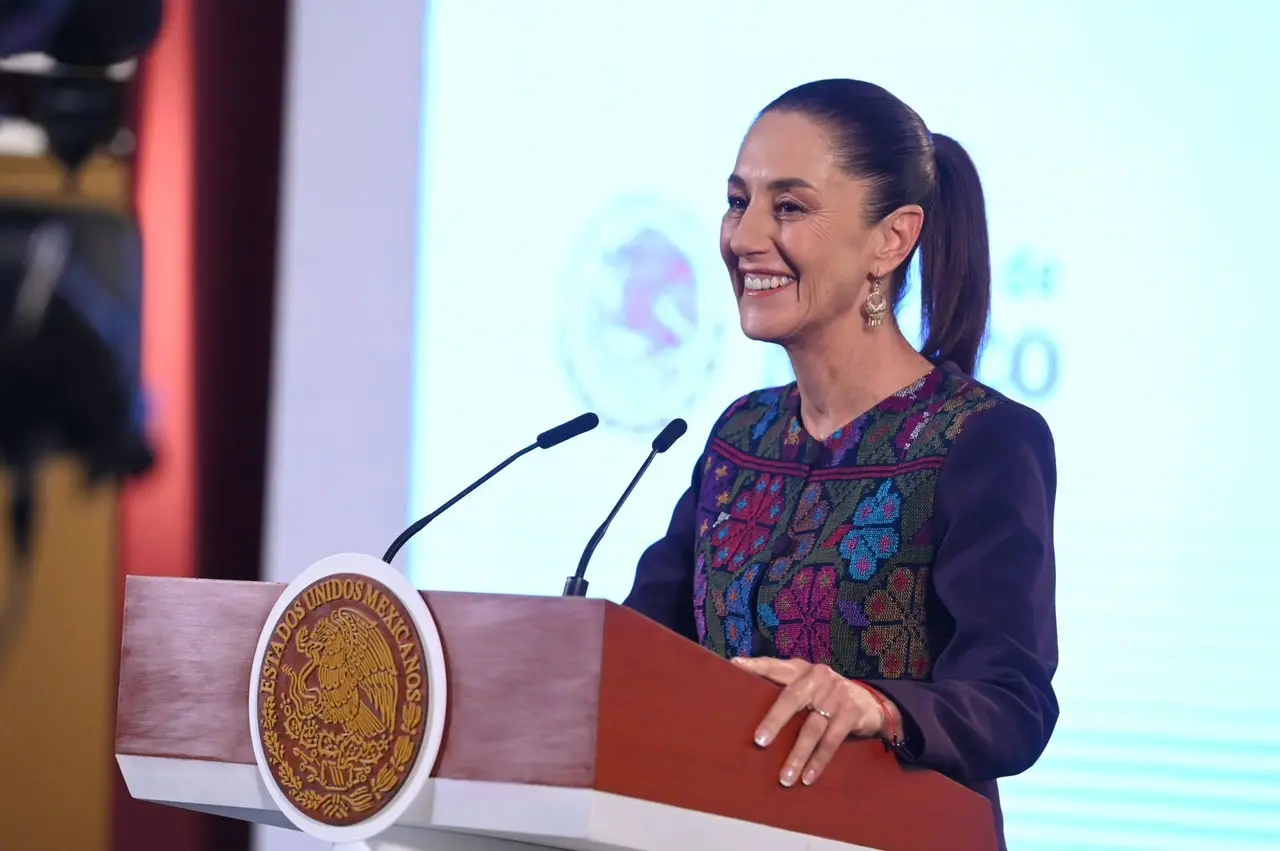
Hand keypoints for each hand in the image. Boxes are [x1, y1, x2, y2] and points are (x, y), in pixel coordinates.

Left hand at [733, 656, 890, 786]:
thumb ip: (783, 689)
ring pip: (812, 728)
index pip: (775, 665)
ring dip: (797, 755)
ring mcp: (836, 695)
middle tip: (759, 742)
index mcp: (801, 669)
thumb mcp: (807, 686)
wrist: (870, 704)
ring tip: (784, 778)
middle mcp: (818, 677)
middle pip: (792, 698)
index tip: (735, 666)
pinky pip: (832, 741)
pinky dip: (818, 761)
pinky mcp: (852, 713)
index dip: (756, 665)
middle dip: (775, 720)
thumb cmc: (825, 697)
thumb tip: (744, 703)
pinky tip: (807, 778)